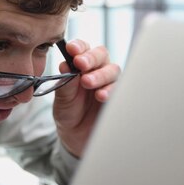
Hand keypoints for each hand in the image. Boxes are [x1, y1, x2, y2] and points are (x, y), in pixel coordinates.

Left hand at [53, 39, 119, 156]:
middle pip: (101, 55)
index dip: (79, 46)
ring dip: (100, 75)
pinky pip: (121, 89)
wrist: (77, 138)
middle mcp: (97, 71)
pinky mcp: (119, 97)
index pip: (83, 49)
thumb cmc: (69, 113)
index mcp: (81, 66)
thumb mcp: (62, 100)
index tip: (71, 49)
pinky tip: (101, 96)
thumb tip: (65, 65)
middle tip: (80, 64)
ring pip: (113, 70)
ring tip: (88, 83)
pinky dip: (112, 90)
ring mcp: (109, 83)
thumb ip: (65, 84)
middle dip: (90, 58)